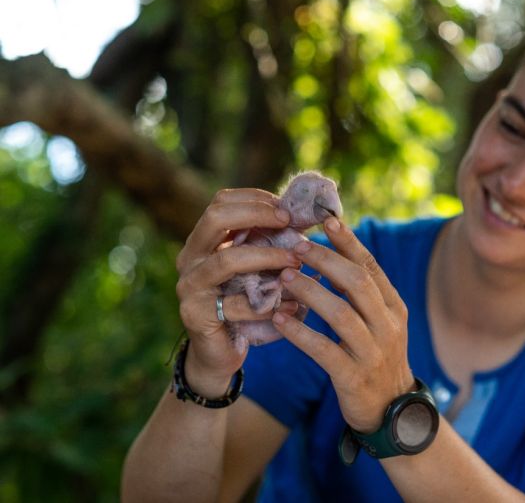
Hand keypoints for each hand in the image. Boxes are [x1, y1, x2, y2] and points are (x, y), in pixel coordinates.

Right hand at [175, 188, 301, 395]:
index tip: (288, 209)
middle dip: (258, 215)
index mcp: (203, 241)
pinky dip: (267, 304)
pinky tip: (292, 305)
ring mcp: (189, 287)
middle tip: (289, 223)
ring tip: (295, 262)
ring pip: (227, 260)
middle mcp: (190, 258)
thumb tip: (306, 216)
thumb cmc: (245, 303)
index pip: (221, 202)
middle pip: (217, 219)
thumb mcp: (257, 269)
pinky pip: (234, 305)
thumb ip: (270, 243)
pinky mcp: (196, 315)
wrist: (220, 353)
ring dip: (267, 257)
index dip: (255, 199)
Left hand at [271, 217, 414, 432]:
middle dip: (325, 261)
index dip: (349, 242)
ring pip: (340, 314)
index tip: (326, 220)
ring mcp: (373, 353)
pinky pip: (324, 350)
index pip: (372, 267)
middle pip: (358, 284)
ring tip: (283, 278)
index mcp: (394, 307)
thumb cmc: (376, 357)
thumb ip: (361, 293)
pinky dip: (300, 333)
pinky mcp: (354, 378)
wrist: (391, 412)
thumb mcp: (379, 322)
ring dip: (309, 292)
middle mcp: (388, 326)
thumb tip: (333, 252)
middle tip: (296, 247)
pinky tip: (278, 320)